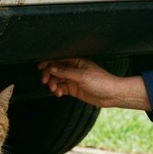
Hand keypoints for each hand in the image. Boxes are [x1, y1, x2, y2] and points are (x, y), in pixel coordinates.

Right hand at [37, 58, 151, 110]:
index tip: (40, 67)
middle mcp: (74, 69)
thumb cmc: (101, 82)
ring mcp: (73, 79)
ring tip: (55, 89)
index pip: (59, 58)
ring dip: (53, 84)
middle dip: (49, 74)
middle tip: (45, 81)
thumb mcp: (82, 76)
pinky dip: (58, 90)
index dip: (48, 62)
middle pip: (56, 69)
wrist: (112, 95)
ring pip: (57, 79)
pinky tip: (59, 94)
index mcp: (77, 61)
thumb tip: (51, 68)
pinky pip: (61, 88)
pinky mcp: (74, 89)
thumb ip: (65, 72)